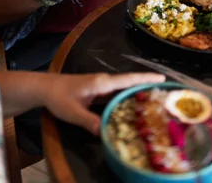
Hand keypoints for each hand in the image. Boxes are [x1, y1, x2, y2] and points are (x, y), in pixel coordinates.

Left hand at [42, 72, 165, 134]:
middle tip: (166, 96)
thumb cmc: (59, 97)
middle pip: (130, 83)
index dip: (145, 78)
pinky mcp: (97, 92)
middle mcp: (105, 82)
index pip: (128, 79)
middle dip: (147, 87)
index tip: (163, 78)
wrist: (45, 88)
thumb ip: (89, 121)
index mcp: (102, 83)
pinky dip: (127, 99)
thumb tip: (107, 133)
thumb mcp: (73, 112)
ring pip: (124, 89)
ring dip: (138, 93)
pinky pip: (117, 95)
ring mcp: (101, 87)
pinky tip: (133, 109)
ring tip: (156, 103)